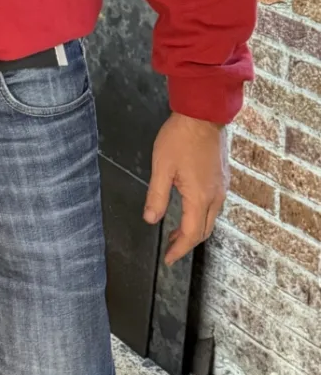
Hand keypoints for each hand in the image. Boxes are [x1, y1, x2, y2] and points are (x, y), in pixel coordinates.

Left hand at [143, 113, 228, 264]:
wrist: (203, 115)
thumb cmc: (179, 139)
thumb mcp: (161, 167)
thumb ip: (157, 195)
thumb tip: (151, 220)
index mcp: (200, 198)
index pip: (192, 234)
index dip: (179, 249)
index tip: (168, 259)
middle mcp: (216, 197)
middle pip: (204, 230)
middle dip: (187, 242)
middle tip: (170, 246)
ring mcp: (222, 187)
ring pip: (211, 218)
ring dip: (195, 228)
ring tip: (177, 230)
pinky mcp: (223, 178)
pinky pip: (214, 205)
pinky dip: (202, 215)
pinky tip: (190, 208)